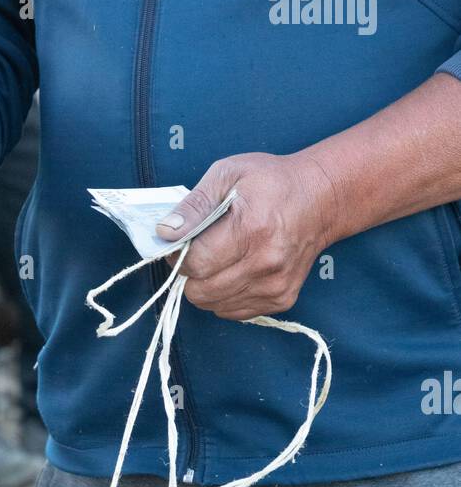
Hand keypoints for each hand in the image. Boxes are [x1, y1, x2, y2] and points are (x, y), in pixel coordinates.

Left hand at [156, 151, 337, 319]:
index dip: (178, 254)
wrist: (322, 199)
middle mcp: (266, 264)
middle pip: (200, 291)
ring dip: (205, 285)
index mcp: (251, 230)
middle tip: (198, 249)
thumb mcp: (228, 174)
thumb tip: (164, 233)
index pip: (196, 263)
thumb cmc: (272, 182)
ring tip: (218, 257)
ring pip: (213, 305)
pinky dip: (223, 295)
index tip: (180, 241)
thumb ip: (193, 206)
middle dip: (189, 273)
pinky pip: (232, 311)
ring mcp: (275, 286)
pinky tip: (234, 270)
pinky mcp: (281, 300)